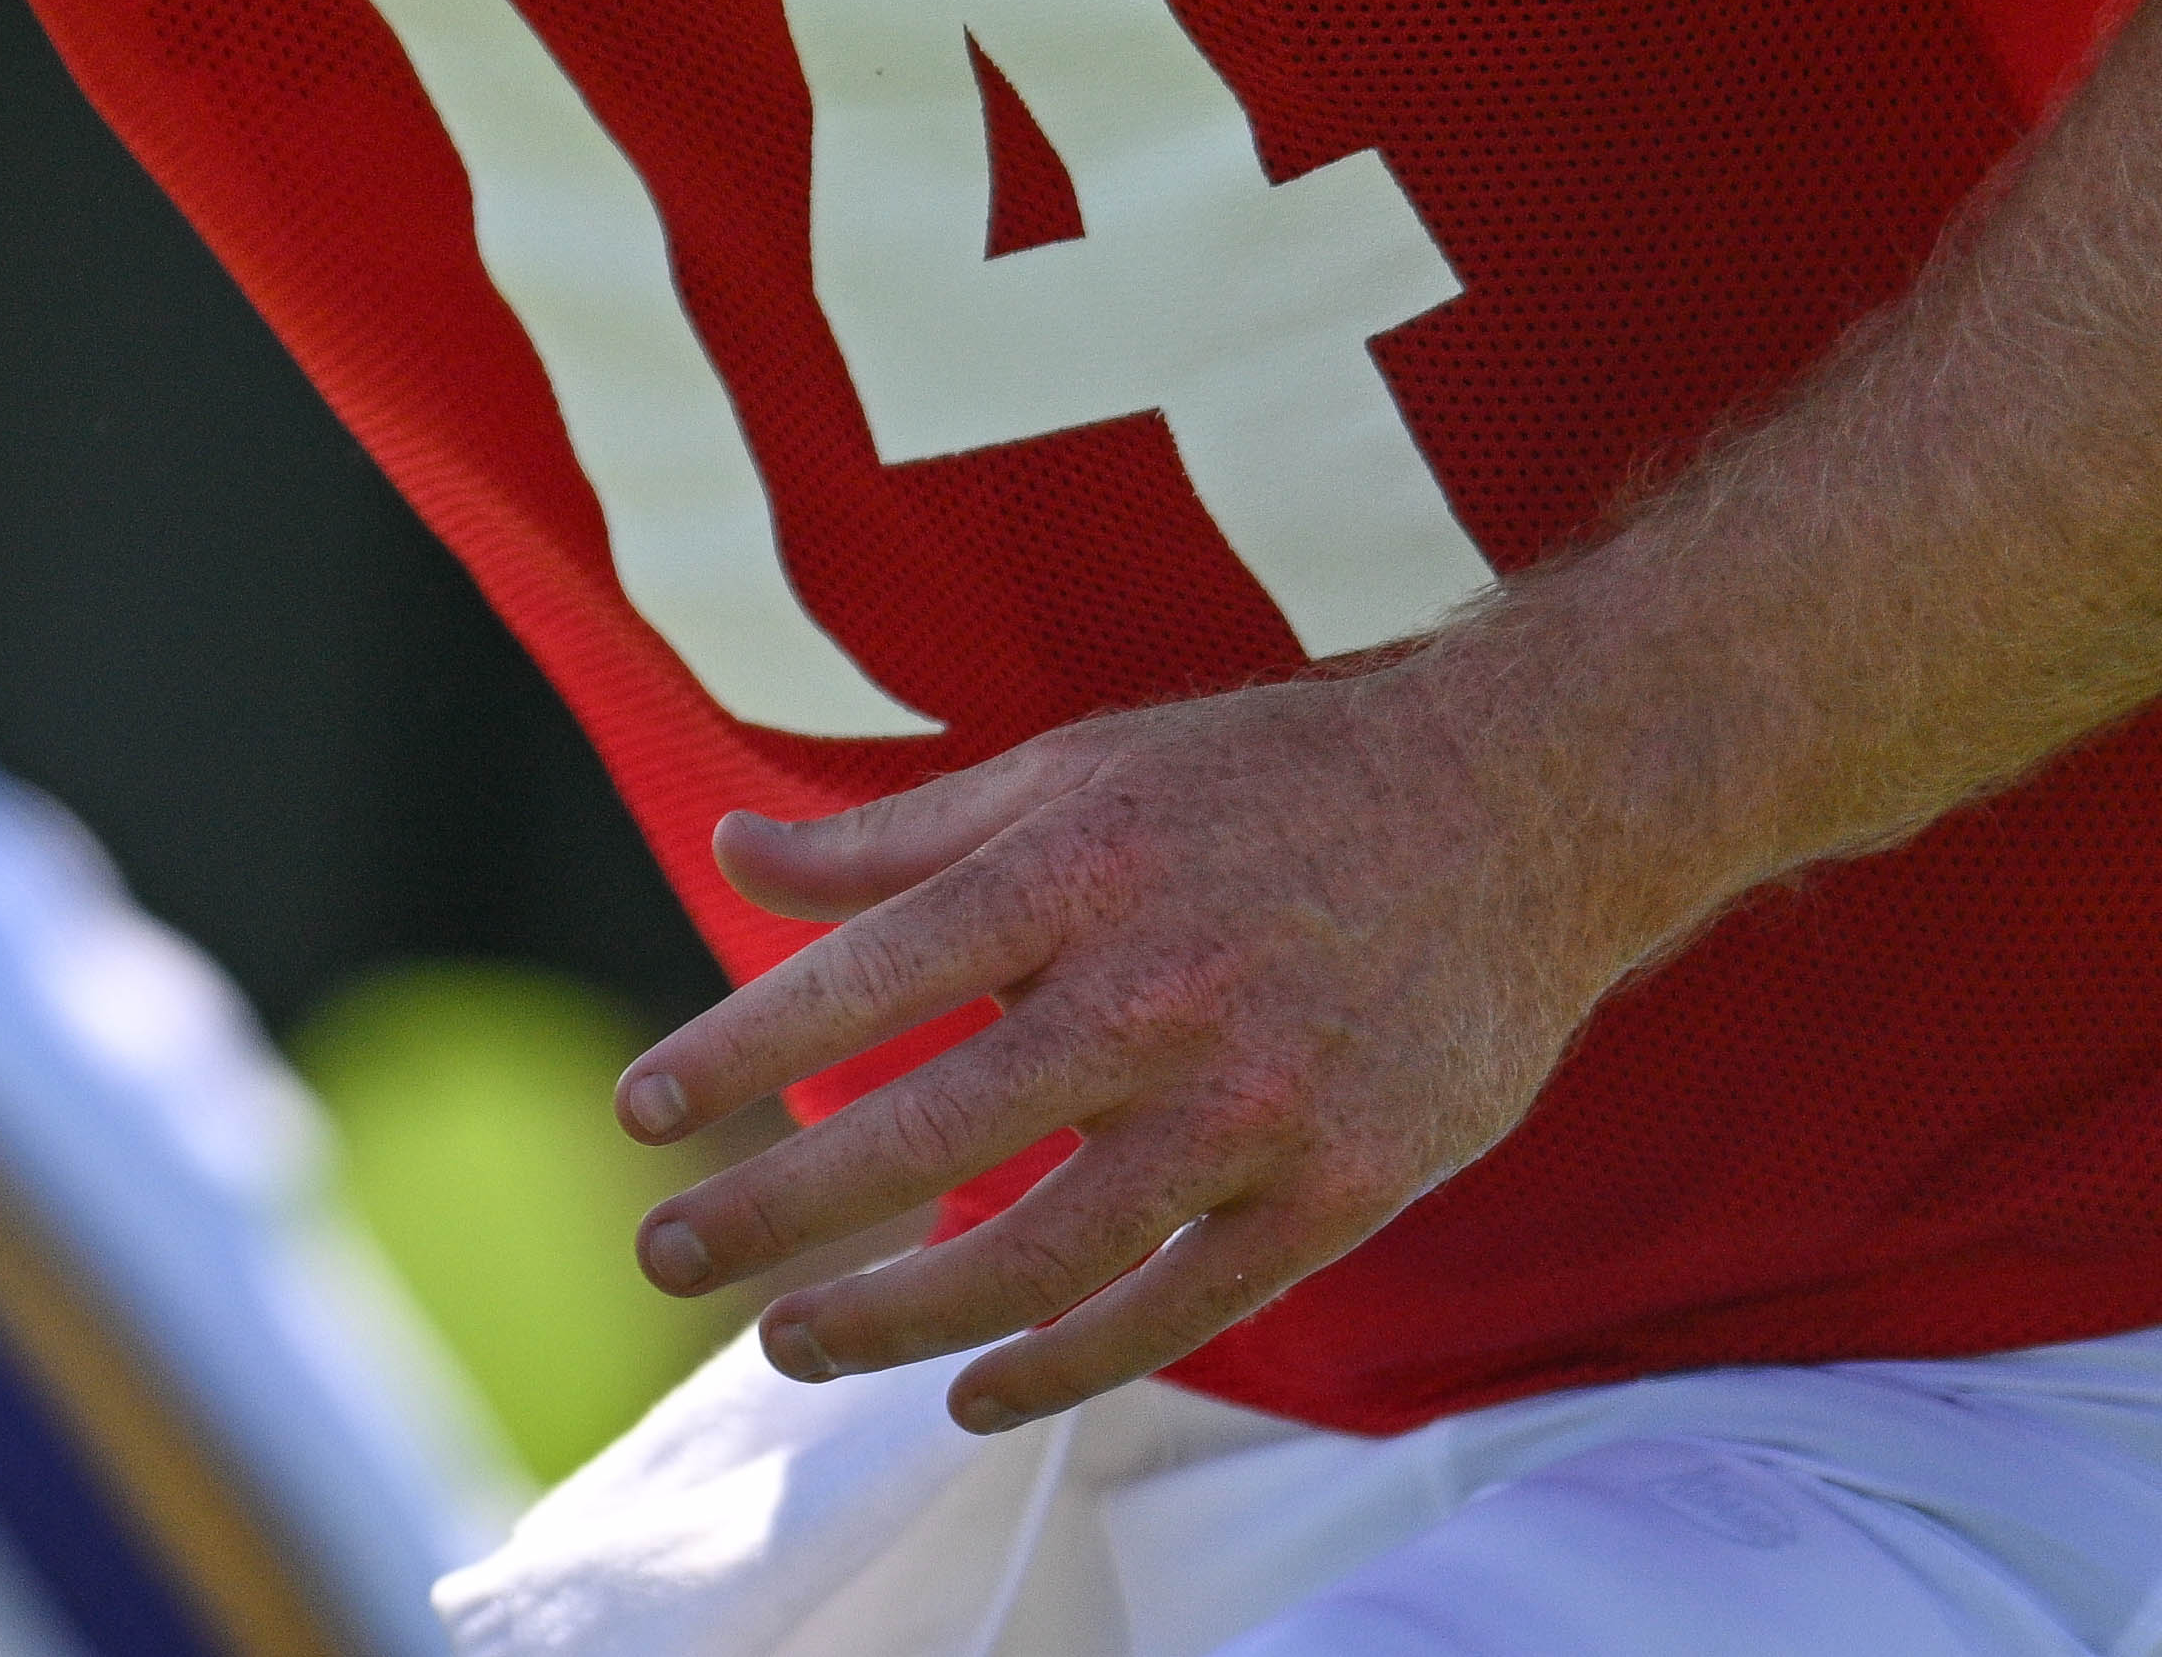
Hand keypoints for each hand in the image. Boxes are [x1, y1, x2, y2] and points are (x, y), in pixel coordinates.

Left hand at [610, 654, 1689, 1429]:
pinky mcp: (1343, 1188)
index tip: (639, 1113)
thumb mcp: (1076, 769)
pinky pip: (1179, 1308)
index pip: (866, 975)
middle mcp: (1157, 989)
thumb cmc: (1268, 780)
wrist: (1522, 805)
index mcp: (1077, 867)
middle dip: (777, 1211)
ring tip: (794, 1345)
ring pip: (1043, 1252)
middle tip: (669, 1256)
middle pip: (929, 1134)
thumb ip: (901, 835)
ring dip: (900, 1318)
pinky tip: (971, 1392)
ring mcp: (1256, 1102)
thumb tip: (734, 852)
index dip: (739, 1051)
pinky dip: (1064, 1366)